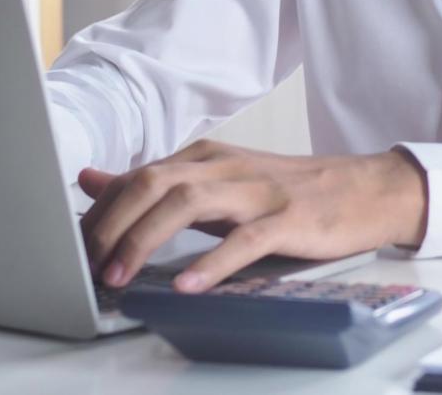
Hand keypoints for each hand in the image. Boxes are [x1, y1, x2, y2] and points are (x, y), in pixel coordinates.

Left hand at [77, 139, 427, 293]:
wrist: (365, 189)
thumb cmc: (290, 190)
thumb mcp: (219, 180)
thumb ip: (156, 182)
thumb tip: (92, 179)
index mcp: (208, 157)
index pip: (137, 177)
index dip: (100, 213)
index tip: (75, 249)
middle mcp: (226, 167)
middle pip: (152, 184)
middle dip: (110, 225)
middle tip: (86, 266)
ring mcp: (257, 192)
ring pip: (187, 204)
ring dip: (144, 241)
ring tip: (119, 277)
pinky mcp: (288, 219)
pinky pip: (243, 240)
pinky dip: (210, 263)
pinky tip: (187, 284)